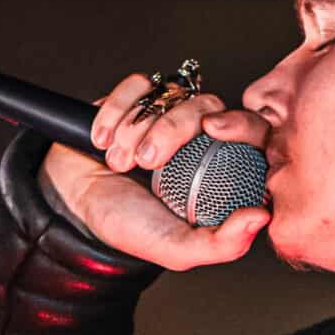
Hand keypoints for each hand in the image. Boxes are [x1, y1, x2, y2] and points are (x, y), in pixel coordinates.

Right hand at [39, 72, 272, 270]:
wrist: (72, 204)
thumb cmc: (128, 224)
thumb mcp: (176, 247)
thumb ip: (222, 243)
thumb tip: (262, 218)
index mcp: (221, 170)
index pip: (252, 131)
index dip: (238, 124)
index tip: (212, 130)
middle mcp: (199, 138)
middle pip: (208, 106)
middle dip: (171, 129)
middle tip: (146, 161)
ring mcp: (168, 113)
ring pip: (171, 95)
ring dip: (136, 129)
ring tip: (117, 162)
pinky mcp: (138, 96)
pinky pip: (137, 86)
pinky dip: (116, 112)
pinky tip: (102, 140)